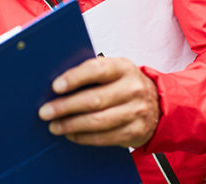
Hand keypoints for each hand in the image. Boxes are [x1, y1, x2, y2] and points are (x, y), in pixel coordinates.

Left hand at [38, 57, 158, 147]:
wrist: (159, 105)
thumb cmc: (125, 84)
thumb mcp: (114, 71)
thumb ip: (91, 73)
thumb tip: (57, 85)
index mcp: (123, 68)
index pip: (96, 70)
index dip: (74, 78)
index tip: (56, 87)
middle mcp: (132, 89)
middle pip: (95, 99)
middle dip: (66, 107)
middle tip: (46, 112)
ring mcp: (136, 112)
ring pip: (98, 121)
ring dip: (72, 125)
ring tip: (54, 126)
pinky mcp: (135, 132)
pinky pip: (105, 138)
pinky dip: (84, 137)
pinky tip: (71, 134)